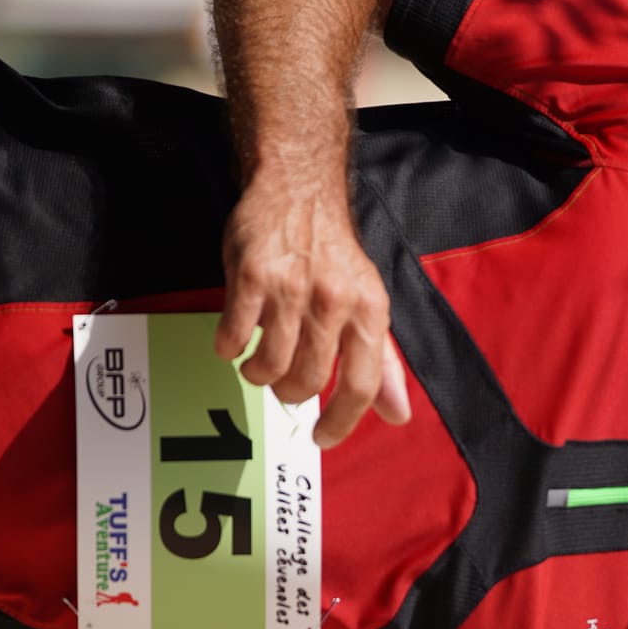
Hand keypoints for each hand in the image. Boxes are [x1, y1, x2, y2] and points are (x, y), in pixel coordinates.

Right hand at [215, 185, 411, 447]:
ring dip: (258, 375)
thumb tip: (397, 415)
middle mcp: (334, 301)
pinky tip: (234, 339)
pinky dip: (230, 349)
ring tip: (259, 361)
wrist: (298, 191)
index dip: (340, 421)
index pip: (361, 385)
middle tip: (282, 383)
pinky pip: (234, 337)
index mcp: (369, 311)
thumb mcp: (368, 303)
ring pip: (270, 366)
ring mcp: (291, 289)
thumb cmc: (333, 255)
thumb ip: (382, 361)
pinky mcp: (252, 276)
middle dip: (289, 395)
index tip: (322, 437)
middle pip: (308, 381)